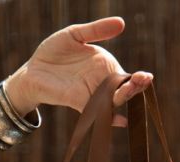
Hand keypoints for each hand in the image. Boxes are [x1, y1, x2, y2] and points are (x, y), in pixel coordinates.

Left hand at [3, 17, 152, 126]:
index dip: (138, 78)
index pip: (126, 75)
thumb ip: (97, 30)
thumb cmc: (53, 52)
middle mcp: (101, 83)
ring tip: (133, 90)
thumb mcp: (75, 34)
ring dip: (124, 96)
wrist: (33, 68)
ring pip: (113, 100)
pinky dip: (109, 118)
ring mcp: (91, 95)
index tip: (147, 76)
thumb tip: (121, 23)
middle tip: (144, 81)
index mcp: (104, 67)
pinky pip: (96, 112)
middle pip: (124, 89)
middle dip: (136, 87)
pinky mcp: (79, 103)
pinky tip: (120, 120)